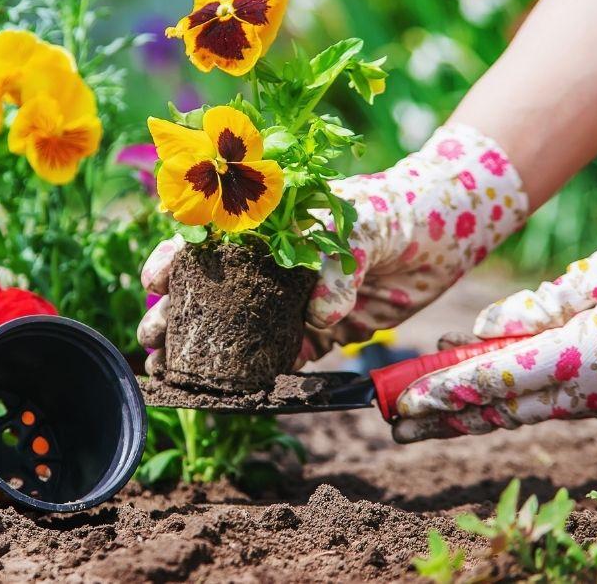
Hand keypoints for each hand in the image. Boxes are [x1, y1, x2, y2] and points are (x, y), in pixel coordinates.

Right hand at [138, 124, 527, 369]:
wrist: (444, 232)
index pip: (208, 240)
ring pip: (235, 328)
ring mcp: (292, 301)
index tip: (155, 280)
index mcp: (267, 226)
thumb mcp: (361, 223)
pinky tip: (229, 388)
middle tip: (152, 337)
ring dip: (202, 349)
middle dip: (175, 312)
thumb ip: (337, 266)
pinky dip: (257, 373)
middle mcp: (271, 265)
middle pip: (210, 290)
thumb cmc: (393, 208)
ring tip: (170, 369)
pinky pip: (282, 356)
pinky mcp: (320, 332)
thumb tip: (320, 316)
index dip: (175, 259)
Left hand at [393, 213, 596, 442]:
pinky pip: (555, 400)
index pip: (493, 379)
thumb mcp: (596, 273)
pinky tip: (486, 389)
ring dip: (475, 411)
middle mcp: (594, 393)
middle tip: (392, 425)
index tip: (398, 398)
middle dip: (444, 418)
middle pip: (501, 410)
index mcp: (584, 358)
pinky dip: (515, 396)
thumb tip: (480, 331)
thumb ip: (533, 309)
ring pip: (527, 410)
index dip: (440, 389)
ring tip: (425, 415)